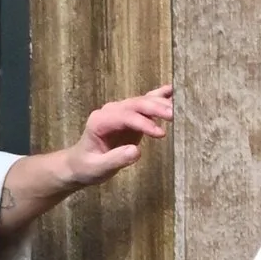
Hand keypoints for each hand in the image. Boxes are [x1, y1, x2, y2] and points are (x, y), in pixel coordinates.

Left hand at [60, 86, 174, 183]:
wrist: (80, 164)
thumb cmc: (87, 167)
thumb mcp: (98, 168)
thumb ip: (115, 159)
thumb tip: (136, 151)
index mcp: (99, 121)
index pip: (124, 116)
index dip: (143, 123)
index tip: (160, 134)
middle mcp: (110, 111)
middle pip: (135, 104)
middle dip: (155, 108)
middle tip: (175, 116)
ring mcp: (120, 111)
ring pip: (142, 102)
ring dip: (161, 103)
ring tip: (180, 109)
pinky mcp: (130, 116)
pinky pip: (145, 103)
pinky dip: (158, 96)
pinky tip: (173, 91)